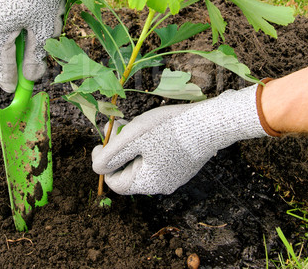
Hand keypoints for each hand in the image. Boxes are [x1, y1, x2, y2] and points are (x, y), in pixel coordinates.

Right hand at [0, 0, 90, 91]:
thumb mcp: (45, 29)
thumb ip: (36, 57)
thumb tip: (31, 78)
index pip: (0, 64)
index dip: (8, 80)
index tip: (13, 91)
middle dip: (6, 54)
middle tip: (22, 60)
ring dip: (4, 31)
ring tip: (25, 26)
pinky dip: (1, 10)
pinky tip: (19, 2)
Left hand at [92, 84, 268, 194]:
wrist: (211, 122)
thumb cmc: (169, 129)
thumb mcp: (132, 139)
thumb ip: (110, 155)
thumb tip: (96, 166)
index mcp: (147, 183)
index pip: (115, 182)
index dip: (103, 162)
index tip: (101, 142)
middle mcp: (162, 185)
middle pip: (130, 171)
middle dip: (120, 149)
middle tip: (117, 126)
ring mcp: (175, 176)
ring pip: (144, 162)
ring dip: (133, 144)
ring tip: (131, 123)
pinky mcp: (184, 164)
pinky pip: (159, 158)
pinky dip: (149, 144)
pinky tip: (151, 126)